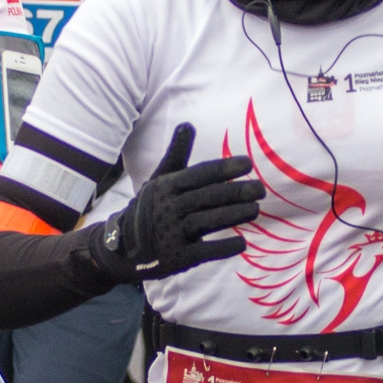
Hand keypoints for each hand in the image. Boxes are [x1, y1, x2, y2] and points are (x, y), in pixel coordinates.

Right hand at [89, 124, 264, 282]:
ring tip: (256, 209)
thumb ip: (177, 155)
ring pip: (207, 221)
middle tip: (261, 189)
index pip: (199, 174)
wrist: (122, 247)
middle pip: (207, 197)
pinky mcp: (176, 258)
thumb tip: (188, 124)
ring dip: (234, 215)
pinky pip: (203, 251)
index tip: (248, 164)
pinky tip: (242, 243)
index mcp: (166, 186)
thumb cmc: (150, 207)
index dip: (224, 169)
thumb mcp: (159, 180)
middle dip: (236, 192)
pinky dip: (223, 248)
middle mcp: (168, 208)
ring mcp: (171, 233)